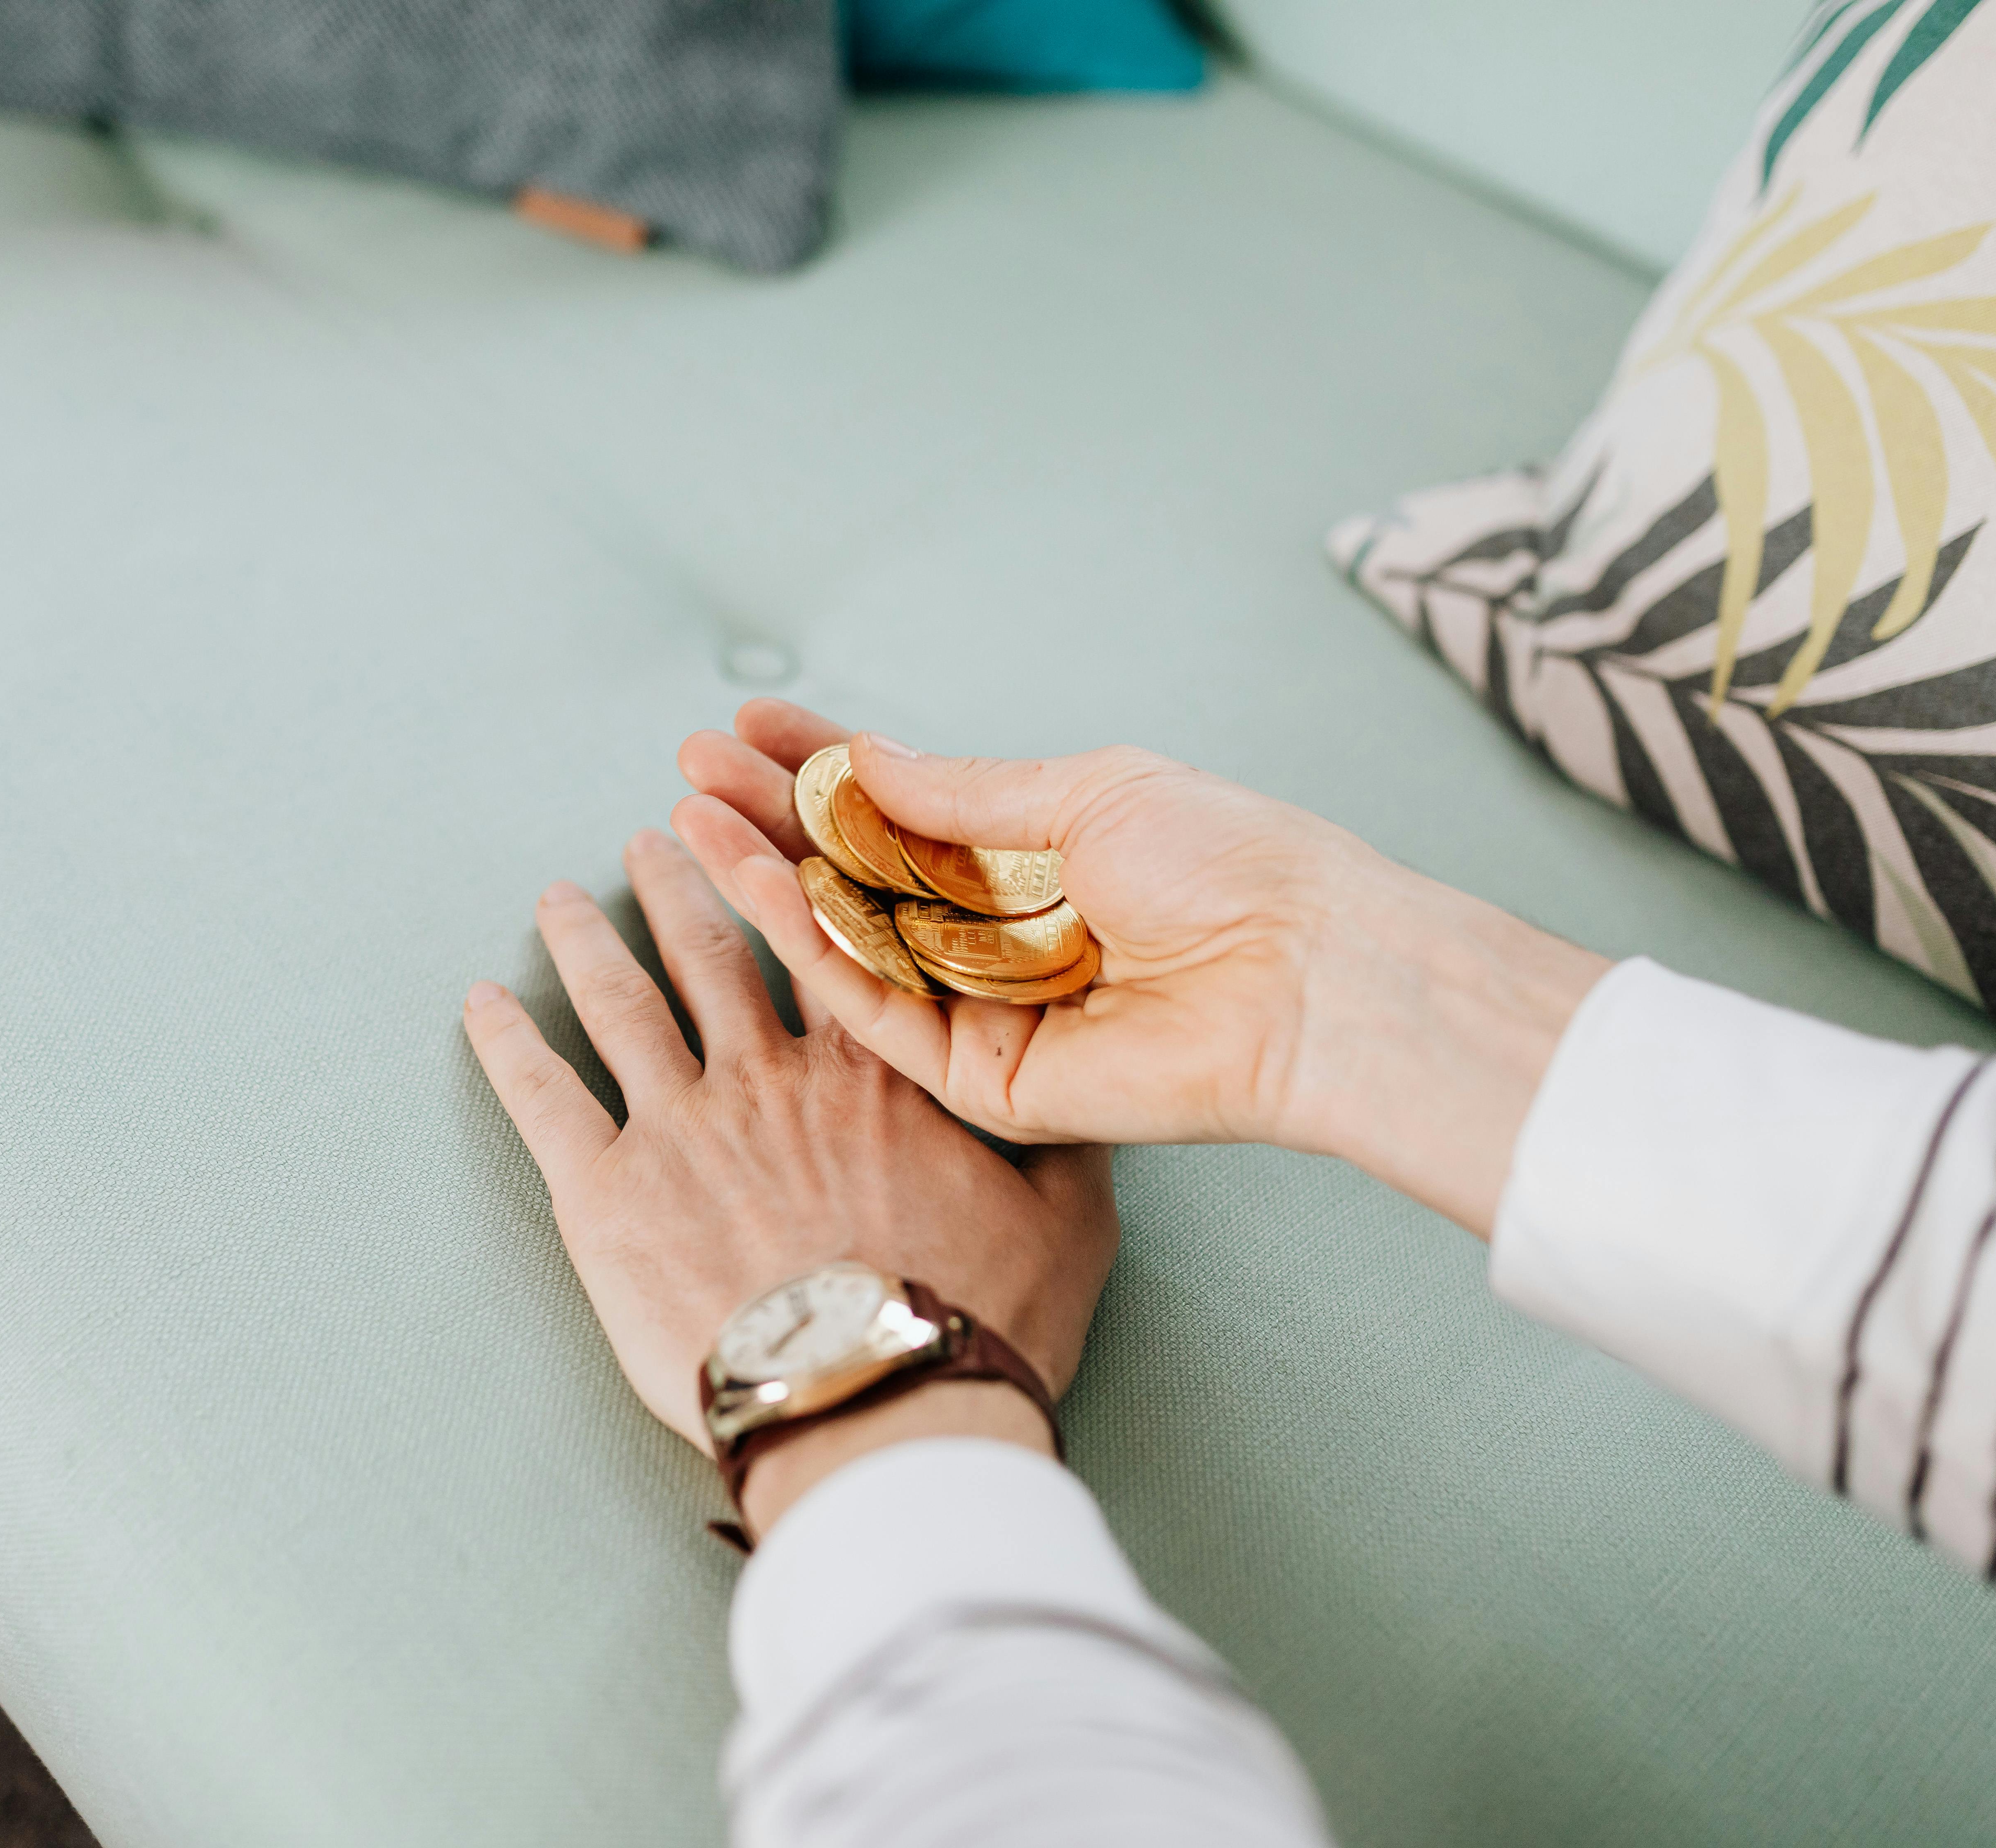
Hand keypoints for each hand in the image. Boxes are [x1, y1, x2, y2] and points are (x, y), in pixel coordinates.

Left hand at [462, 830, 1117, 1526]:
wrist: (876, 1402)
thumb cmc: (974, 1323)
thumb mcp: (1066, 1225)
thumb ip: (1063, 1145)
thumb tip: (1076, 1094)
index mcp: (868, 1071)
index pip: (820, 944)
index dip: (787, 883)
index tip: (763, 833)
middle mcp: (767, 1076)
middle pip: (710, 952)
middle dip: (681, 882)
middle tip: (655, 833)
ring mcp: (680, 1126)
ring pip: (622, 1004)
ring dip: (588, 939)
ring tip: (560, 896)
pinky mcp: (605, 1192)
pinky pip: (542, 1097)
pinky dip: (506, 1043)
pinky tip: (479, 1002)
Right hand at [673, 703, 1610, 1235]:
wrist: (1306, 970)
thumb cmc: (1228, 865)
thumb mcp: (1085, 791)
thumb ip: (964, 792)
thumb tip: (865, 758)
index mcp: (1033, 862)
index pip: (901, 814)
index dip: (822, 768)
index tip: (748, 725)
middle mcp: (1000, 938)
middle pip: (859, 880)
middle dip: (772, 823)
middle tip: (689, 770)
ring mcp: (987, 1012)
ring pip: (851, 948)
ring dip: (768, 883)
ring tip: (691, 821)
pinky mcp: (985, 1082)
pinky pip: (881, 1014)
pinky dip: (819, 953)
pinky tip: (766, 890)